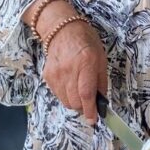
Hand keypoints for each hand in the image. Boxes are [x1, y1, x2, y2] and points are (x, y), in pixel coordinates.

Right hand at [25, 0, 107, 124]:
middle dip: (84, 108)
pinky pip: (58, 95)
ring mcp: (56, 73)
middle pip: (75, 101)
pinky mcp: (47, 76)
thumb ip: (101, 81)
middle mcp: (69, 69)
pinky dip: (66, 96)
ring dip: (75, 103)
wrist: (62, 29)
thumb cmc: (86, 41)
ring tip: (80, 92)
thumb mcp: (101, 58)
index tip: (93, 120)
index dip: (90, 110)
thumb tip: (102, 101)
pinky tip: (70, 85)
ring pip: (66, 101)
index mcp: (86, 63)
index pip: (86, 94)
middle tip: (90, 104)